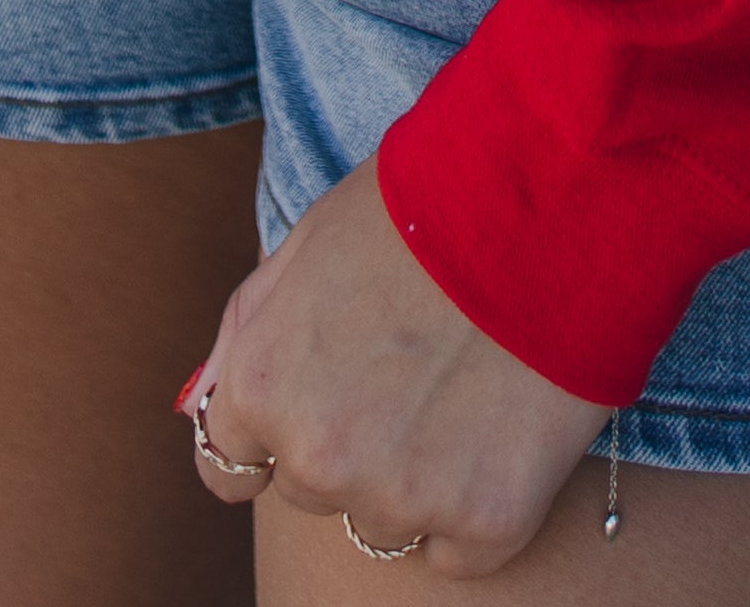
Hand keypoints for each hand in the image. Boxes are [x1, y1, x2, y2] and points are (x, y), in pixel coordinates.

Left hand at [189, 155, 611, 575]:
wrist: (545, 197)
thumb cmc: (420, 203)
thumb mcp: (304, 246)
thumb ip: (247, 335)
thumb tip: (204, 410)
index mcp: (262, 386)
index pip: (229, 464)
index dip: (279, 423)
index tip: (322, 394)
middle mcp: (319, 456)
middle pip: (311, 489)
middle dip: (348, 439)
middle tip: (407, 365)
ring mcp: (403, 496)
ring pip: (382, 523)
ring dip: (411, 476)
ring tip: (459, 386)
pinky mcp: (486, 520)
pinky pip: (455, 553)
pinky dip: (475, 505)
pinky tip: (497, 429)